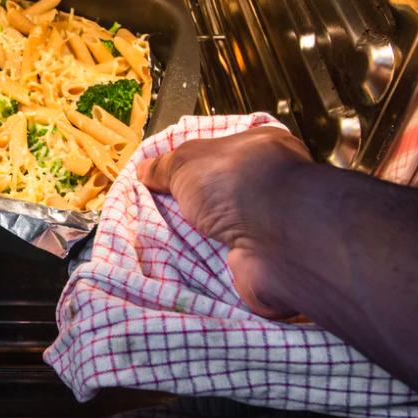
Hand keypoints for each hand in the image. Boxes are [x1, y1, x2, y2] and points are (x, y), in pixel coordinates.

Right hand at [136, 127, 311, 318]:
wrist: (272, 239)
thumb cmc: (237, 183)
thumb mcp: (187, 162)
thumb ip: (165, 166)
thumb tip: (145, 169)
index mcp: (261, 150)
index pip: (225, 153)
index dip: (194, 165)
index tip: (166, 178)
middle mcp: (269, 187)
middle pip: (219, 196)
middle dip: (190, 206)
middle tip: (157, 212)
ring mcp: (268, 227)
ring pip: (221, 232)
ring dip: (194, 240)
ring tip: (158, 241)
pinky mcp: (261, 262)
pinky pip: (223, 264)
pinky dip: (202, 267)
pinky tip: (176, 266)